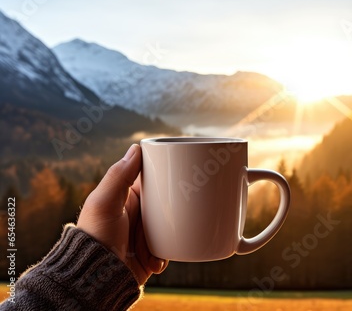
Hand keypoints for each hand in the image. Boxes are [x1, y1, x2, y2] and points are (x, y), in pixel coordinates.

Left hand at [77, 144, 167, 284]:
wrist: (97, 278)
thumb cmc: (95, 238)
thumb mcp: (104, 203)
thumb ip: (118, 176)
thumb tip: (136, 148)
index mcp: (128, 196)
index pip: (153, 178)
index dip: (166, 173)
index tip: (181, 172)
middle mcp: (140, 212)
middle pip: (168, 201)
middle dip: (174, 208)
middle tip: (178, 211)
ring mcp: (148, 231)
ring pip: (173, 223)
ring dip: (170, 232)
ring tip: (159, 241)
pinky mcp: (155, 250)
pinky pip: (173, 245)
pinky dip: (168, 251)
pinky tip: (156, 258)